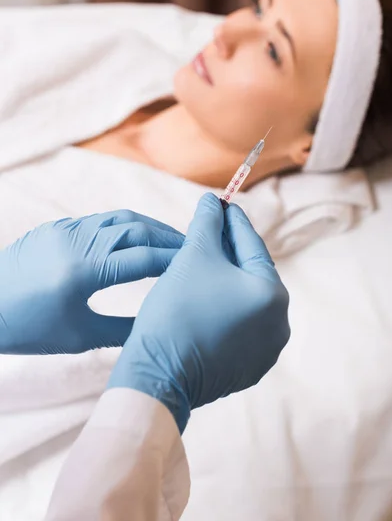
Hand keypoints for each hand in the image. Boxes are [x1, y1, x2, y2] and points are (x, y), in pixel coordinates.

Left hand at [0, 210, 183, 354]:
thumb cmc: (30, 329)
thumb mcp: (80, 336)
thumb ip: (124, 329)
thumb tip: (158, 324)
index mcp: (85, 271)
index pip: (143, 258)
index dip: (174, 259)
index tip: (198, 262)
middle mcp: (78, 241)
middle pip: (137, 230)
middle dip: (168, 237)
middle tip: (193, 247)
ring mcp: (66, 230)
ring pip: (120, 219)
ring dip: (149, 226)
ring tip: (171, 238)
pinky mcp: (57, 227)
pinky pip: (100, 220)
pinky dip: (126, 226)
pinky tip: (137, 237)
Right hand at [109, 194, 289, 432]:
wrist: (157, 374)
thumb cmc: (176, 309)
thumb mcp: (193, 256)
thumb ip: (208, 222)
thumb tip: (212, 200)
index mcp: (272, 295)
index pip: (251, 245)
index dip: (232, 220)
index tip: (222, 203)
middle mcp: (279, 324)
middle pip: (250, 274)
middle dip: (229, 249)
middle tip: (209, 228)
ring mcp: (266, 350)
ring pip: (244, 301)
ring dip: (226, 279)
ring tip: (204, 260)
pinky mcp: (249, 368)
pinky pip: (239, 326)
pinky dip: (224, 307)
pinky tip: (204, 296)